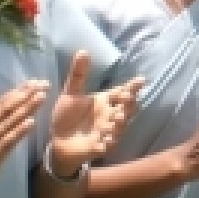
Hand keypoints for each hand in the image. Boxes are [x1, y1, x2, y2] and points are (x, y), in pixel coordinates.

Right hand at [0, 79, 46, 197]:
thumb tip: (3, 114)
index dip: (17, 91)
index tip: (33, 82)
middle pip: (5, 108)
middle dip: (25, 94)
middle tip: (43, 83)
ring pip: (8, 122)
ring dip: (25, 108)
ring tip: (40, 96)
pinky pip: (6, 142)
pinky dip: (19, 131)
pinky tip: (31, 122)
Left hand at [47, 51, 143, 176]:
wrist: (57, 140)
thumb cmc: (67, 116)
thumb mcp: (70, 93)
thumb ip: (78, 74)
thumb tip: (83, 50)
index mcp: (105, 101)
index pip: (122, 92)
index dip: (132, 87)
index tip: (141, 80)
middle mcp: (110, 115)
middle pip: (126, 108)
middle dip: (129, 103)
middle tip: (127, 96)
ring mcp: (108, 132)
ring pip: (120, 126)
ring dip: (120, 122)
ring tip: (118, 116)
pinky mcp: (101, 147)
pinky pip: (108, 145)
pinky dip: (109, 142)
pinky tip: (107, 138)